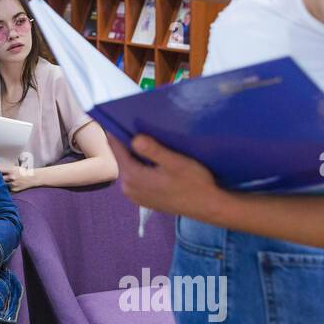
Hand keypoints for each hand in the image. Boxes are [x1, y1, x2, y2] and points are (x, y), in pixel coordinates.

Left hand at [0, 164, 41, 191]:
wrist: (33, 178)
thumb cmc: (22, 172)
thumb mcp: (14, 168)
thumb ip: (5, 169)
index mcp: (11, 170)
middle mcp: (11, 177)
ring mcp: (13, 184)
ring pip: (1, 186)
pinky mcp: (14, 190)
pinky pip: (6, 191)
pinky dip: (4, 190)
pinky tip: (2, 189)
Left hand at [106, 134, 224, 219]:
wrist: (208, 207)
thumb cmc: (194, 183)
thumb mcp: (176, 162)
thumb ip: (153, 150)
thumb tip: (135, 138)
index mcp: (132, 176)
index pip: (116, 147)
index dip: (116, 130)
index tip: (119, 116)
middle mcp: (127, 187)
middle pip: (121, 157)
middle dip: (127, 142)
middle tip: (138, 125)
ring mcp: (134, 194)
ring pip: (128, 166)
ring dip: (135, 154)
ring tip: (148, 140)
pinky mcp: (142, 198)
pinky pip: (135, 176)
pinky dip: (140, 165)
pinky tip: (153, 160)